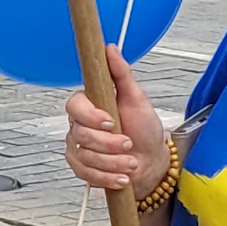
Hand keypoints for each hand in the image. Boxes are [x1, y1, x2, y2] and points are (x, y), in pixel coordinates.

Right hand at [65, 46, 162, 192]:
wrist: (151, 162)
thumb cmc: (144, 130)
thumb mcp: (137, 99)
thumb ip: (122, 74)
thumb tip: (110, 48)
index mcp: (90, 104)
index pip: (75, 106)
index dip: (92, 116)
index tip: (111, 122)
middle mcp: (80, 125)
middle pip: (80, 134)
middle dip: (109, 144)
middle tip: (128, 144)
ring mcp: (78, 147)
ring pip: (84, 156)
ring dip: (112, 162)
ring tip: (130, 162)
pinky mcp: (81, 168)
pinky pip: (85, 174)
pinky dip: (106, 177)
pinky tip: (121, 176)